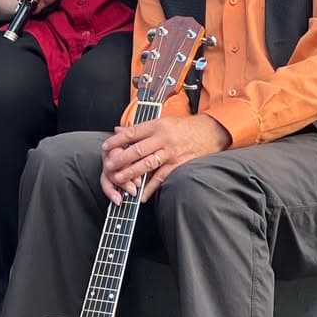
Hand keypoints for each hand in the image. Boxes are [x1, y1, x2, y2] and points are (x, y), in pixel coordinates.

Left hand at [99, 114, 231, 204]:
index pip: (133, 132)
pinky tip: (142, 194)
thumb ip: (140, 128)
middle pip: (138, 150)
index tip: (106, 146)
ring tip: (119, 180)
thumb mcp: (162, 121)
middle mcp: (163, 139)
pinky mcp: (179, 165)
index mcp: (157, 126)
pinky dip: (151, 187)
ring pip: (148, 164)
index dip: (117, 140)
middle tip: (109, 166)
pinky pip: (162, 177)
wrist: (209, 132)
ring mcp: (171, 153)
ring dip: (132, 173)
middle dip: (121, 158)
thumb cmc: (184, 127)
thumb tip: (118, 130)